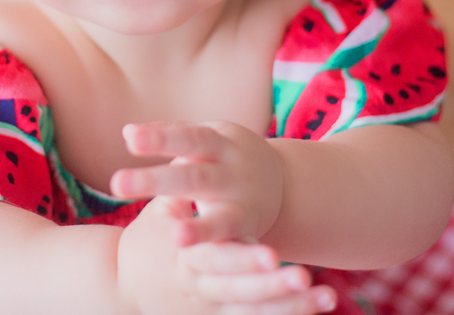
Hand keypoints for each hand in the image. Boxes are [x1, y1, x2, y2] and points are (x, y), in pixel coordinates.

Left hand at [111, 120, 284, 244]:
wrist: (282, 182)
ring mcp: (243, 203)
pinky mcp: (249, 232)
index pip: (185, 137)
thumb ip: (169, 136)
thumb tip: (127, 132)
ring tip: (176, 236)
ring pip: (219, 217)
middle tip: (116, 184)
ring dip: (200, 228)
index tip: (130, 139)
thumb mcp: (206, 140)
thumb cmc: (225, 157)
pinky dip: (220, 254)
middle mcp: (231, 171)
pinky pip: (233, 245)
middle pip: (193, 176)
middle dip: (156, 180)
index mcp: (218, 142)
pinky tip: (199, 263)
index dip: (159, 138)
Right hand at [117, 196, 337, 314]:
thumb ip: (177, 189)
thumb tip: (190, 155)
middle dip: (272, 287)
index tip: (274, 256)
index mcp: (183, 258)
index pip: (215, 259)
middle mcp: (199, 286)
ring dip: (290, 305)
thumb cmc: (148, 239)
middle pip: (239, 290)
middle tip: (305, 278)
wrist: (125, 285)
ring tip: (327, 297)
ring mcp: (210, 307)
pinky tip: (320, 306)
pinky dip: (286, 313)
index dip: (243, 259)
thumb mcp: (157, 215)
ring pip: (254, 310)